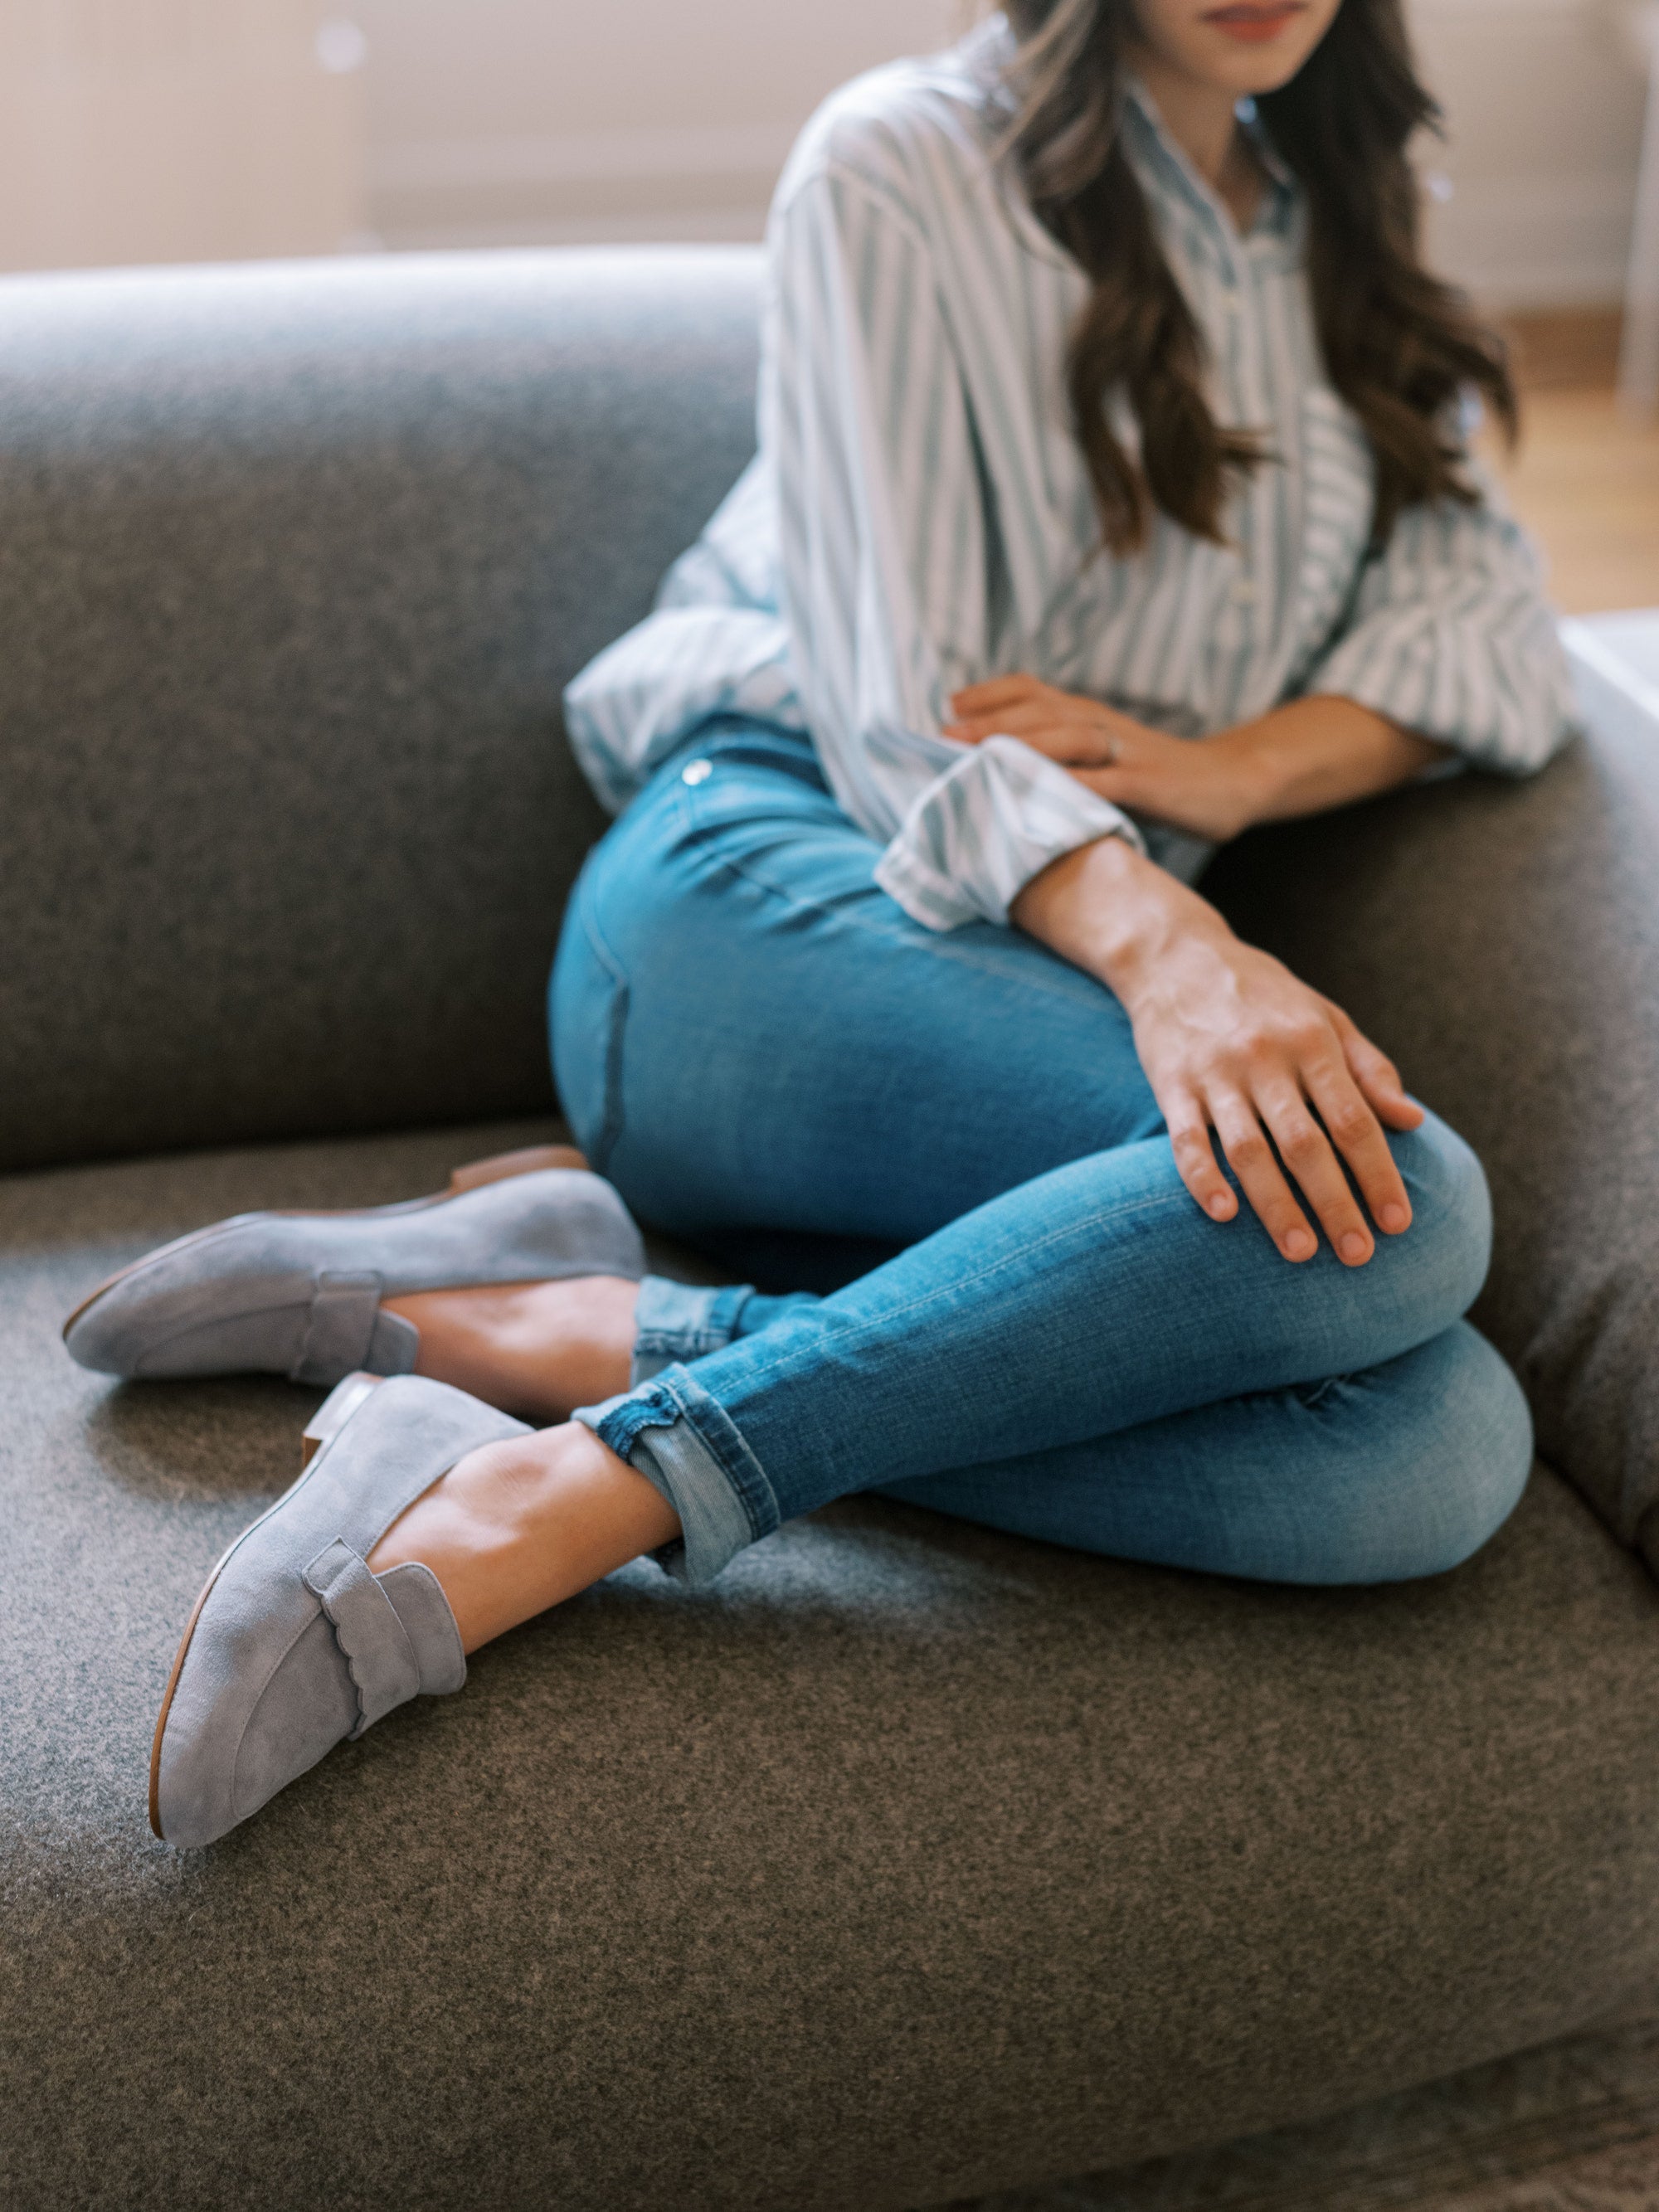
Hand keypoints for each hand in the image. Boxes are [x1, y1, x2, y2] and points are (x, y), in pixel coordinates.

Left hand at [947, 674, 1258, 841]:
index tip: (946, 706)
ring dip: (1020, 746)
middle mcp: (1103, 726)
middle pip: (1041, 711)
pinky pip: (1105, 784)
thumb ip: (1064, 756)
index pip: (1032, 690)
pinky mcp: (1148, 785)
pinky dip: (1071, 787)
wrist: (1233, 781)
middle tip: (942, 734)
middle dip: (989, 721)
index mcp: (1090, 715)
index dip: (988, 695)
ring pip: (1068, 739)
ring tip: (978, 757)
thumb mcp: (1107, 756)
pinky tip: (1039, 795)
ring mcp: (1127, 754)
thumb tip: (1002, 768)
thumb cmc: (1160, 775)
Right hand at [1011, 838, 1424, 1264]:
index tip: (1399, 1222)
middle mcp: (1265, 1059)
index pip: (1354, 1119)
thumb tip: (1412, 1120)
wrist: (1175, 956)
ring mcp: (1215, 1074)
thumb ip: (1369, 1068)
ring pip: (1249, 1150)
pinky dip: (1202, 1178)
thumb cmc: (1263, 995)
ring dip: (1276, 1206)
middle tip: (1358, 1255)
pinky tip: (1222, 1215)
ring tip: (1300, 1252)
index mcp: (1312, 1042)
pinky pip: (1186, 1140)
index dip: (1378, 1173)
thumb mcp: (1325, 1016)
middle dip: (1335, 1203)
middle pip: (1307, 1144)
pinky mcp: (1171, 1085)